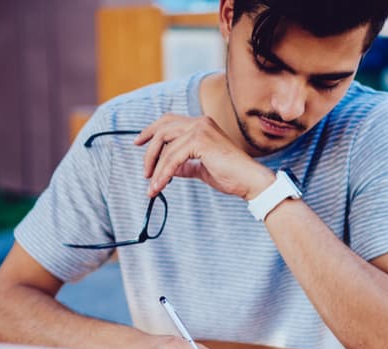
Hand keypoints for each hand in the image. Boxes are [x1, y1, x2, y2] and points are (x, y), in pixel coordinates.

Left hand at [134, 114, 274, 199]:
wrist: (249, 181)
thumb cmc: (230, 175)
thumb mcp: (201, 168)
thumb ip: (184, 164)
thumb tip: (168, 169)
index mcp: (202, 124)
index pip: (169, 121)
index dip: (151, 130)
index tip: (138, 143)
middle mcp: (200, 122)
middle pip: (163, 129)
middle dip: (149, 150)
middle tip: (144, 172)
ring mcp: (200, 129)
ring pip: (166, 147)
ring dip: (155, 168)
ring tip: (152, 187)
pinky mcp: (200, 141)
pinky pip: (173, 158)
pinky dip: (163, 173)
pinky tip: (160, 186)